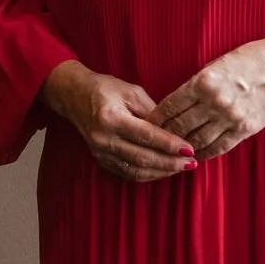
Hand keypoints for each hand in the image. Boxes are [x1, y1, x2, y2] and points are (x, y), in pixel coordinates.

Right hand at [39, 61, 194, 183]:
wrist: (73, 94)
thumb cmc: (105, 89)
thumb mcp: (132, 92)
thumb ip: (153, 112)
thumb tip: (175, 132)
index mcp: (111, 118)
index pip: (146, 136)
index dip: (170, 145)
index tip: (190, 149)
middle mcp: (103, 138)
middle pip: (142, 157)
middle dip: (170, 162)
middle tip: (191, 162)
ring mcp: (100, 151)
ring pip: (136, 170)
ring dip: (161, 172)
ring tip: (181, 167)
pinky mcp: (101, 159)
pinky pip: (128, 173)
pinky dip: (148, 174)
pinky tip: (163, 170)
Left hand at [153, 19, 264, 160]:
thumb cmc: (246, 60)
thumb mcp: (214, 66)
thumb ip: (194, 87)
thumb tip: (173, 106)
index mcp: (203, 82)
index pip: (169, 107)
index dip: (154, 119)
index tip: (144, 126)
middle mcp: (215, 102)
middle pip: (179, 127)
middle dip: (162, 136)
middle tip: (150, 143)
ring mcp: (231, 118)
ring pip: (197, 140)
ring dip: (181, 147)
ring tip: (169, 152)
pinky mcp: (246, 129)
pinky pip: (219, 147)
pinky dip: (204, 153)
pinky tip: (194, 155)